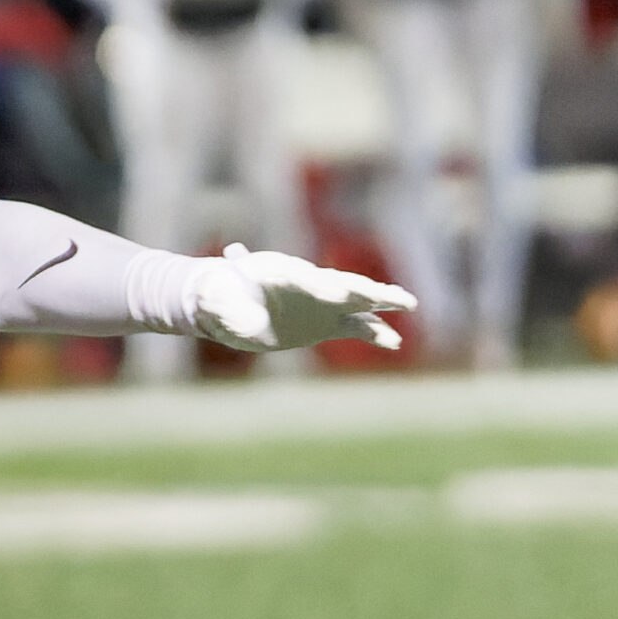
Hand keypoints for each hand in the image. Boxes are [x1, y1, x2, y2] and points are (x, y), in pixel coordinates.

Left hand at [193, 246, 414, 353]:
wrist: (229, 301)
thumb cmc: (221, 294)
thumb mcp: (215, 299)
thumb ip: (218, 300)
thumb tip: (208, 301)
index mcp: (283, 274)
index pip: (305, 279)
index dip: (318, 286)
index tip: (332, 294)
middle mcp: (310, 285)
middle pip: (342, 284)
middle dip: (364, 289)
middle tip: (387, 294)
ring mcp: (323, 303)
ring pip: (359, 301)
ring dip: (383, 302)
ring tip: (409, 303)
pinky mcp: (327, 322)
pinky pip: (356, 327)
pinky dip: (375, 334)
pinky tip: (393, 343)